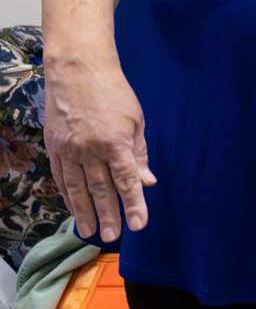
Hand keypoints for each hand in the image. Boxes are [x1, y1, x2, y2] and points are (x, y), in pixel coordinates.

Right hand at [44, 55, 154, 237]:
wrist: (77, 71)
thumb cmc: (113, 93)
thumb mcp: (136, 121)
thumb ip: (139, 154)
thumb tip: (147, 182)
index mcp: (115, 142)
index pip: (126, 180)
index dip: (133, 204)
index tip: (139, 224)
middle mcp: (89, 149)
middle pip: (100, 189)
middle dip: (108, 215)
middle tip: (113, 237)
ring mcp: (68, 149)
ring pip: (77, 188)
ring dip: (85, 212)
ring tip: (91, 232)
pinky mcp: (54, 147)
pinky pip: (62, 177)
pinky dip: (68, 195)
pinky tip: (74, 208)